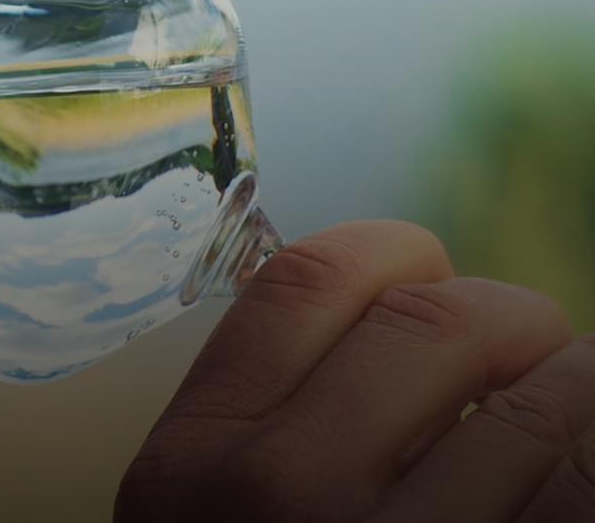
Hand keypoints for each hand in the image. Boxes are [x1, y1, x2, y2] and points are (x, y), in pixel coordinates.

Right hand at [115, 220, 594, 521]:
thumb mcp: (197, 511)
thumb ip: (258, 421)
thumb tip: (395, 317)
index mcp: (194, 457)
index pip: (310, 278)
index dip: (396, 251)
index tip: (429, 273)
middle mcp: (286, 492)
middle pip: (442, 322)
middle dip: (511, 319)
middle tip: (528, 352)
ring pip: (547, 404)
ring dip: (581, 387)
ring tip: (573, 402)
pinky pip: (587, 483)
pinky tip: (582, 458)